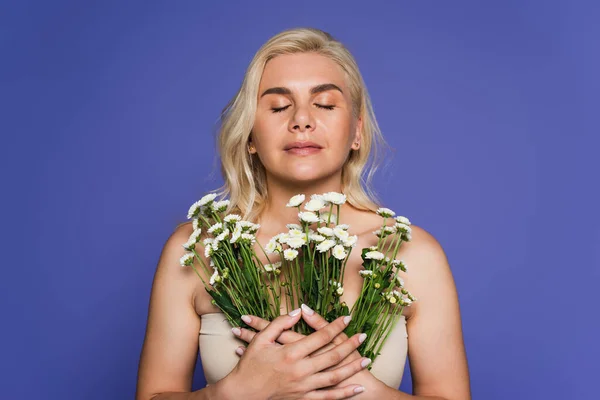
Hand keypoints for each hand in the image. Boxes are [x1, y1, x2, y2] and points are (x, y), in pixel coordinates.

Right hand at [219, 307, 369, 399]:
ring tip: (367, 360)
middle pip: (332, 356)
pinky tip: (356, 388)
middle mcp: (300, 370)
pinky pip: (328, 397)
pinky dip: (344, 393)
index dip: (336, 326)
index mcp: (290, 353)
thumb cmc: (250, 365)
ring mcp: (303, 387)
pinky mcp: (303, 399)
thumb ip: (279, 323)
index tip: (348, 318)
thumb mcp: (261, 340)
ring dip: (352, 368)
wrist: (242, 394)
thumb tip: (297, 311)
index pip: (320, 336)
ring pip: (334, 377)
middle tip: (363, 335)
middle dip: (350, 345)